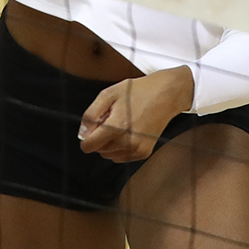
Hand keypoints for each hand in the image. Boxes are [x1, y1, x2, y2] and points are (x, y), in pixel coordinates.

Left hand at [78, 67, 194, 162]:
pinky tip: (130, 131)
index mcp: (117, 126)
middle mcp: (127, 142)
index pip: (89, 146)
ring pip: (109, 155)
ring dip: (110, 142)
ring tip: (123, 124)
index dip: (87, 137)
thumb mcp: (108, 94)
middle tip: (112, 119)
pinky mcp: (144, 153)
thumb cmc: (137, 91)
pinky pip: (121, 157)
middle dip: (100, 137)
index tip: (93, 127)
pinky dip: (120, 147)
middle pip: (99, 150)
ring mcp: (137, 149)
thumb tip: (82, 134)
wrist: (166, 94)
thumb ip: (91, 114)